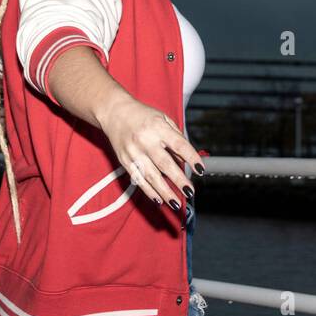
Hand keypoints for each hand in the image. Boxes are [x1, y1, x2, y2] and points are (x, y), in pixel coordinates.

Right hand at [96, 95, 201, 209]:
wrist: (115, 112)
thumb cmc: (143, 116)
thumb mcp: (163, 119)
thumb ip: (176, 138)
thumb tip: (187, 159)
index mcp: (158, 127)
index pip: (178, 144)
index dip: (191, 157)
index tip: (200, 169)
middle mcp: (145, 140)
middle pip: (164, 163)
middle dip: (178, 180)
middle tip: (190, 191)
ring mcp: (133, 152)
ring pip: (151, 175)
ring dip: (164, 191)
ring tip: (176, 203)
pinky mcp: (124, 161)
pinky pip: (138, 179)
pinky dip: (149, 191)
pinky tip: (159, 200)